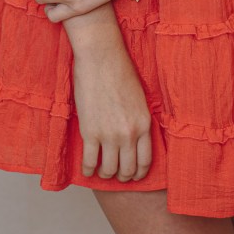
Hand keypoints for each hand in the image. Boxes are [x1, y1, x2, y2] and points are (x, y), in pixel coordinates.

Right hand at [72, 43, 152, 182]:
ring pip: (109, 170)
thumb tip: (134, 138)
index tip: (134, 175)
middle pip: (128, 169)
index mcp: (144, 124)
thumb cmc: (120, 71)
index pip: (146, 161)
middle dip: (122, 176)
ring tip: (101, 171)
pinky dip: (88, 169)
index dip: (139, 173)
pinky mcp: (90, 132)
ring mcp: (109, 135)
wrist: (101, 57)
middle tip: (116, 174)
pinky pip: (89, 161)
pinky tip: (87, 167)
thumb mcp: (140, 98)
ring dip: (105, 174)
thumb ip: (138, 120)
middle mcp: (129, 133)